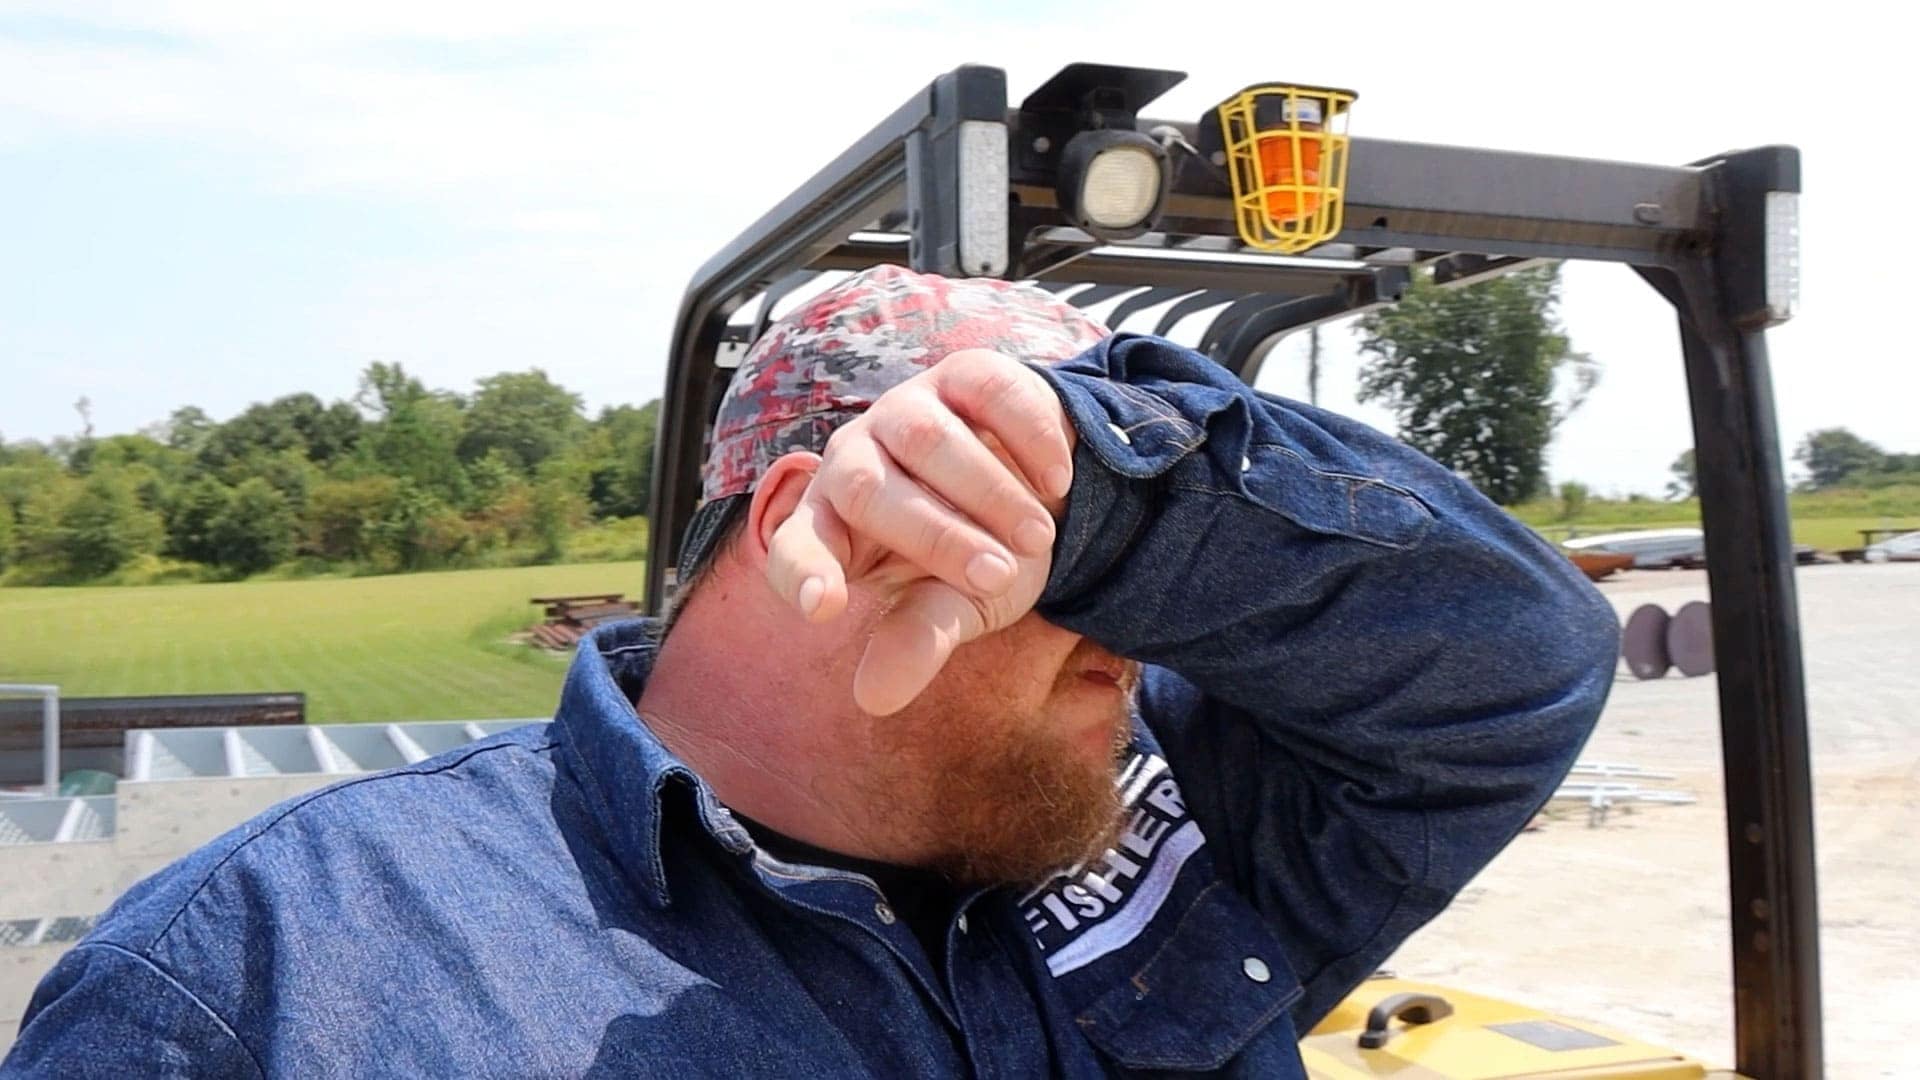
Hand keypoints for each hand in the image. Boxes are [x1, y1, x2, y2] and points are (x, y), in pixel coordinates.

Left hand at [763, 349, 1074, 714]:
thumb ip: (918, 641)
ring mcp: (906, 407)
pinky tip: (1056, 478)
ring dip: (988, 493)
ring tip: (1037, 538)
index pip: (793, 547)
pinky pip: (986, 391)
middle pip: (866, 489)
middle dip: (936, 538)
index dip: (803, 573)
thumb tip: (872, 699)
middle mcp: (854, 456)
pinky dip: (1026, 436)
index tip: (824, 607)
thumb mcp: (954, 607)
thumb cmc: (982, 555)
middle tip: (1000, 577)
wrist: (1043, 489)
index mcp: (833, 524)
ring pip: (926, 438)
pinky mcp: (963, 374)